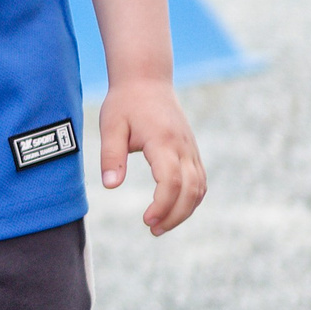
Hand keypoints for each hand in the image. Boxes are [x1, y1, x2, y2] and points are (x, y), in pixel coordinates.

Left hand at [99, 75, 205, 235]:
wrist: (147, 79)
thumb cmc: (125, 102)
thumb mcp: (110, 126)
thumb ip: (111, 156)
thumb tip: (110, 186)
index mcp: (163, 141)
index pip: (171, 181)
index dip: (162, 205)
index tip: (146, 220)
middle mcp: (182, 146)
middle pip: (191, 190)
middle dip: (175, 215)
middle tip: (152, 230)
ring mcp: (190, 148)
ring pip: (199, 187)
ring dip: (185, 210)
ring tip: (160, 225)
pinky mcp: (191, 150)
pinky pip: (199, 180)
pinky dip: (191, 198)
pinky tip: (172, 209)